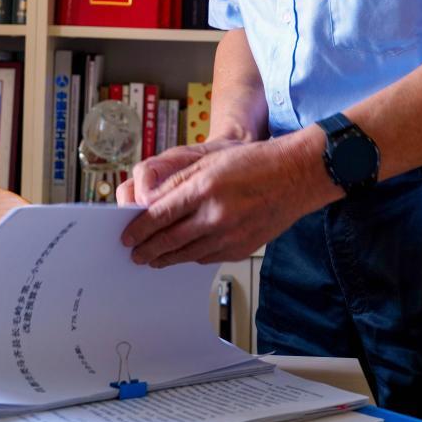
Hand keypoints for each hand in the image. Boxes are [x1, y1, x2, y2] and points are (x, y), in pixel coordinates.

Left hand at [120, 129, 336, 266]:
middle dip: (148, 250)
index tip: (126, 237)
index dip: (139, 229)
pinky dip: (192, 257)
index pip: (160, 216)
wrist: (295, 176)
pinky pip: (208, 258)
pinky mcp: (242, 249)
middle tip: (134, 254)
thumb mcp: (210, 161)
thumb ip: (178, 183)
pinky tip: (184, 254)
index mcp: (204, 189)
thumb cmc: (254, 163)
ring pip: (188, 254)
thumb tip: (150, 203)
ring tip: (153, 259)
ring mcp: (231, 236)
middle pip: (170, 240)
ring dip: (167, 258)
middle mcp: (216, 216)